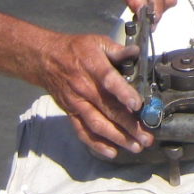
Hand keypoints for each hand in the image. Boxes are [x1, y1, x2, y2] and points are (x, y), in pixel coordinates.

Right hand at [38, 32, 153, 157]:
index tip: (138, 106)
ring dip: (118, 138)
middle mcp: (85, 88)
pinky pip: (83, 132)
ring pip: (98, 125)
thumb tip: (136, 51)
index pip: (109, 81)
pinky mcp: (71, 113)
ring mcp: (77, 103)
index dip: (124, 94)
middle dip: (129, 126)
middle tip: (147, 138)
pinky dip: (97, 144)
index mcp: (93, 67)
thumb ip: (117, 50)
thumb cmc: (76, 50)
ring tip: (136, 146)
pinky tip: (112, 151)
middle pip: (108, 109)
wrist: (46, 60)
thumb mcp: (97, 42)